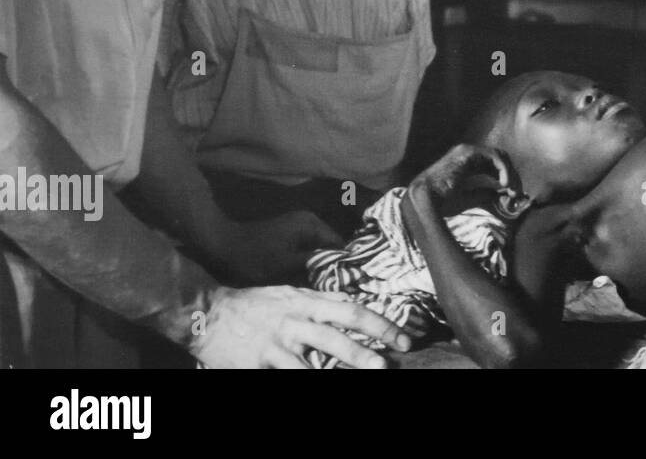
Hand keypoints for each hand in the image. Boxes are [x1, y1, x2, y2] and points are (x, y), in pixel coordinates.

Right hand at [190, 285, 411, 368]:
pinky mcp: (257, 367)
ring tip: (359, 381)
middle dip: (363, 354)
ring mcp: (275, 348)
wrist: (207, 314)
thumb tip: (353, 305)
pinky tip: (317, 386)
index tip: (403, 338)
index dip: (380, 325)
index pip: (352, 312)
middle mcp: (294, 323)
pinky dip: (302, 383)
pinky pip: (283, 379)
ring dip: (334, 377)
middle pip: (334, 340)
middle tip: (387, 365)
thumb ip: (322, 301)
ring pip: (308, 368)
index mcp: (306, 303)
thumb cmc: (255, 303)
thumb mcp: (292, 293)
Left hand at [211, 211, 342, 285]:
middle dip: (332, 263)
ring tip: (322, 282)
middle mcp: (309, 220)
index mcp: (311, 225)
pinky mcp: (288, 232)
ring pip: (319, 247)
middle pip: (330, 245)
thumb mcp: (288, 265)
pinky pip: (308, 246)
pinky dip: (309, 259)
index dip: (344, 263)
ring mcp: (298, 225)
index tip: (347, 282)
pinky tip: (307, 274)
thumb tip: (341, 269)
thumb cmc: (255, 258)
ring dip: (320, 263)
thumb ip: (316, 264)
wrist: (223, 247)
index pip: (339, 244)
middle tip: (334, 285)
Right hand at [407, 144, 513, 218]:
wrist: (426, 201)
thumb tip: (501, 193)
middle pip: (499, 159)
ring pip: (499, 156)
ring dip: (510, 173)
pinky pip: (494, 157)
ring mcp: (467, 151)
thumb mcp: (469, 198)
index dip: (506, 177)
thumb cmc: (443, 202)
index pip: (493, 165)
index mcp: (466, 164)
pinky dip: (503, 169)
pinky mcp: (468, 152)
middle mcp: (467, 154)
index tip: (513, 194)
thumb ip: (484, 193)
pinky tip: (504, 184)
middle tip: (517, 192)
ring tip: (513, 190)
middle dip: (511, 175)